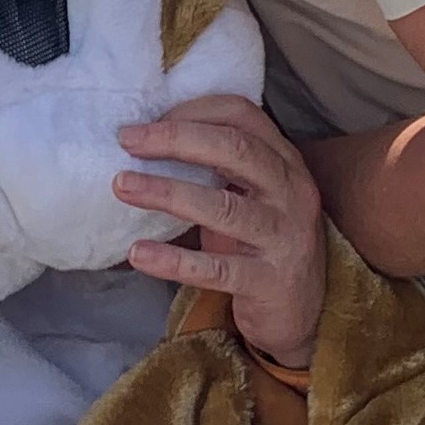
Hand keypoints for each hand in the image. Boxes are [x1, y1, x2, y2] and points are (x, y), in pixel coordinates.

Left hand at [115, 96, 324, 367]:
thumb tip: (147, 141)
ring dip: (167, 192)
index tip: (148, 124)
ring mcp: (285, 237)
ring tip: (122, 186)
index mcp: (285, 161)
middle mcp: (292, 191)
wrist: (302, 313)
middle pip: (235, 149)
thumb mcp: (248, 197)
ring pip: (224, 207)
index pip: (242, 115)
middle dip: (176, 139)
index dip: (193, 111)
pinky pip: (217, 270)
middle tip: (128, 141)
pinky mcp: (271, 282)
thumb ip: (216, 168)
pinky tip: (138, 254)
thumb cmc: (260, 246)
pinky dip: (174, 261)